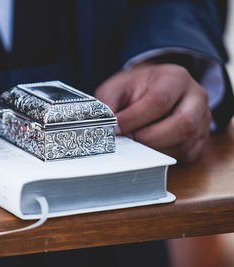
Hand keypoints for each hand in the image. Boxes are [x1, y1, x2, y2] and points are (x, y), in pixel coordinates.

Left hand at [95, 62, 210, 162]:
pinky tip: (147, 151)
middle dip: (149, 139)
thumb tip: (103, 128)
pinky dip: (163, 158)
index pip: (159, 101)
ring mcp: (202, 122)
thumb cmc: (134, 89)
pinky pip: (185, 156)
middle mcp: (196, 99)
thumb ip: (107, 104)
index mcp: (175, 78)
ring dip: (155, 151)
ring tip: (134, 146)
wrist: (154, 90)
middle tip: (128, 142)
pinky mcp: (200, 142)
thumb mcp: (116, 88)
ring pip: (185, 144)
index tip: (115, 129)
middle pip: (183, 125)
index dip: (134, 119)